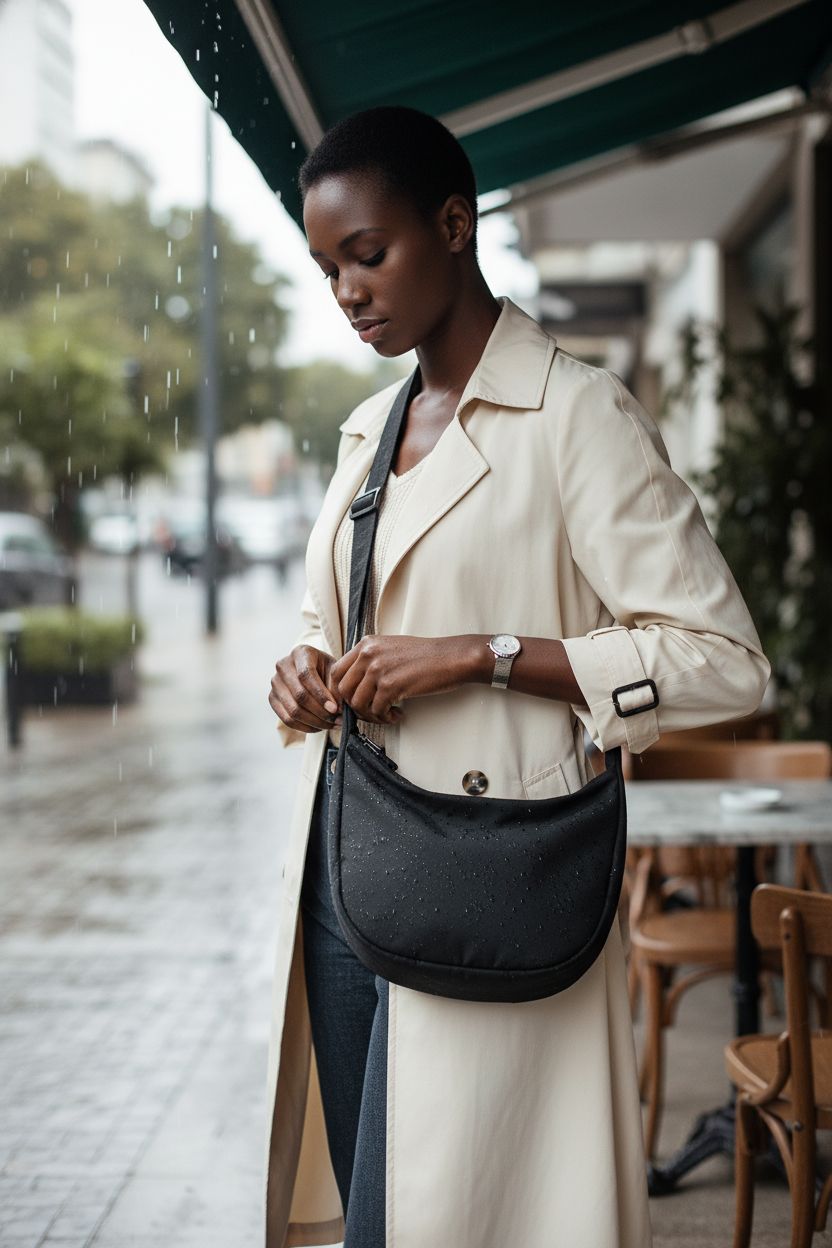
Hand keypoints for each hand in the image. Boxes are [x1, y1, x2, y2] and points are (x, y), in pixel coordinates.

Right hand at [269, 645, 340, 733]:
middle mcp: (283, 665)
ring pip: (293, 710)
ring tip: (332, 725)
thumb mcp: (335, 672)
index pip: (306, 675)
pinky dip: (305, 727)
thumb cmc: (327, 670)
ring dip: (315, 722)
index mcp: (300, 653)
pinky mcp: (272, 698)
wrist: (314, 672)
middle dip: (321, 712)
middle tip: (338, 721)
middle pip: (299, 695)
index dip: (321, 694)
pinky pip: (287, 719)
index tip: (335, 709)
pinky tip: (319, 727)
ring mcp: (275, 683)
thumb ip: (336, 687)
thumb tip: (337, 710)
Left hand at [329, 635, 478, 724]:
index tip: (353, 701)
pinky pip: (376, 710)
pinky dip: (385, 718)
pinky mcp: (391, 685)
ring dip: (370, 714)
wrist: (451, 657)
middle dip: (354, 706)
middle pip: (343, 689)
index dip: (341, 692)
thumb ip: (371, 660)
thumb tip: (356, 683)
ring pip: (357, 703)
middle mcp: (368, 654)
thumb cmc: (425, 655)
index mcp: (366, 644)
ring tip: (386, 714)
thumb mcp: (391, 648)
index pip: (337, 671)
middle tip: (370, 711)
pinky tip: (397, 715)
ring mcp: (378, 669)